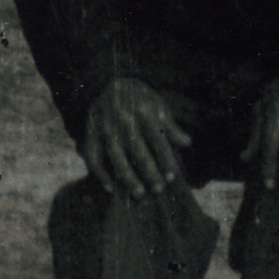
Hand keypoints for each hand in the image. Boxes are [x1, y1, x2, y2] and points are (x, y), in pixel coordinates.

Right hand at [83, 78, 191, 199]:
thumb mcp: (158, 106)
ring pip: (117, 159)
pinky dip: (101, 175)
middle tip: (158, 190)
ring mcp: (106, 129)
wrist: (110, 85)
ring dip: (129, 179)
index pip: (159, 141)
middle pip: (139, 153)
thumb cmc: (139, 99)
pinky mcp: (91, 135)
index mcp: (145, 112)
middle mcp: (125, 121)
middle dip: (150, 173)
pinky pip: (94, 159)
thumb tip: (187, 144)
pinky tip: (110, 189)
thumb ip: (171, 127)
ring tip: (140, 194)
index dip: (166, 160)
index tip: (171, 177)